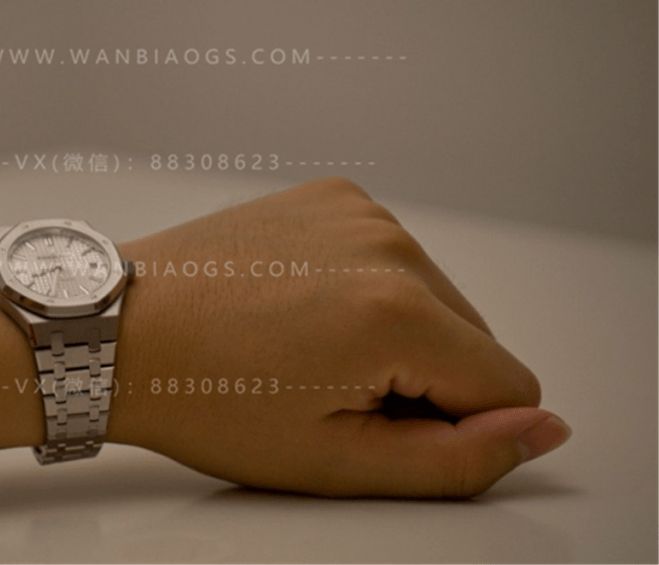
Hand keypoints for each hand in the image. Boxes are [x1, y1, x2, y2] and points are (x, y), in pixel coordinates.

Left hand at [110, 178, 569, 497]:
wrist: (119, 332)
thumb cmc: (202, 397)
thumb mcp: (336, 462)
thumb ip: (459, 459)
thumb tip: (540, 429)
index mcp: (397, 310)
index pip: (510, 389)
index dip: (452, 427)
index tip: (370, 422)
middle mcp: (388, 243)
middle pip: (473, 340)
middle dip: (420, 379)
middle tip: (323, 390)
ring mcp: (358, 211)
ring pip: (434, 300)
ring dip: (391, 335)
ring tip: (299, 349)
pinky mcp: (331, 197)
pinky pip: (392, 261)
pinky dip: (364, 292)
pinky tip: (295, 310)